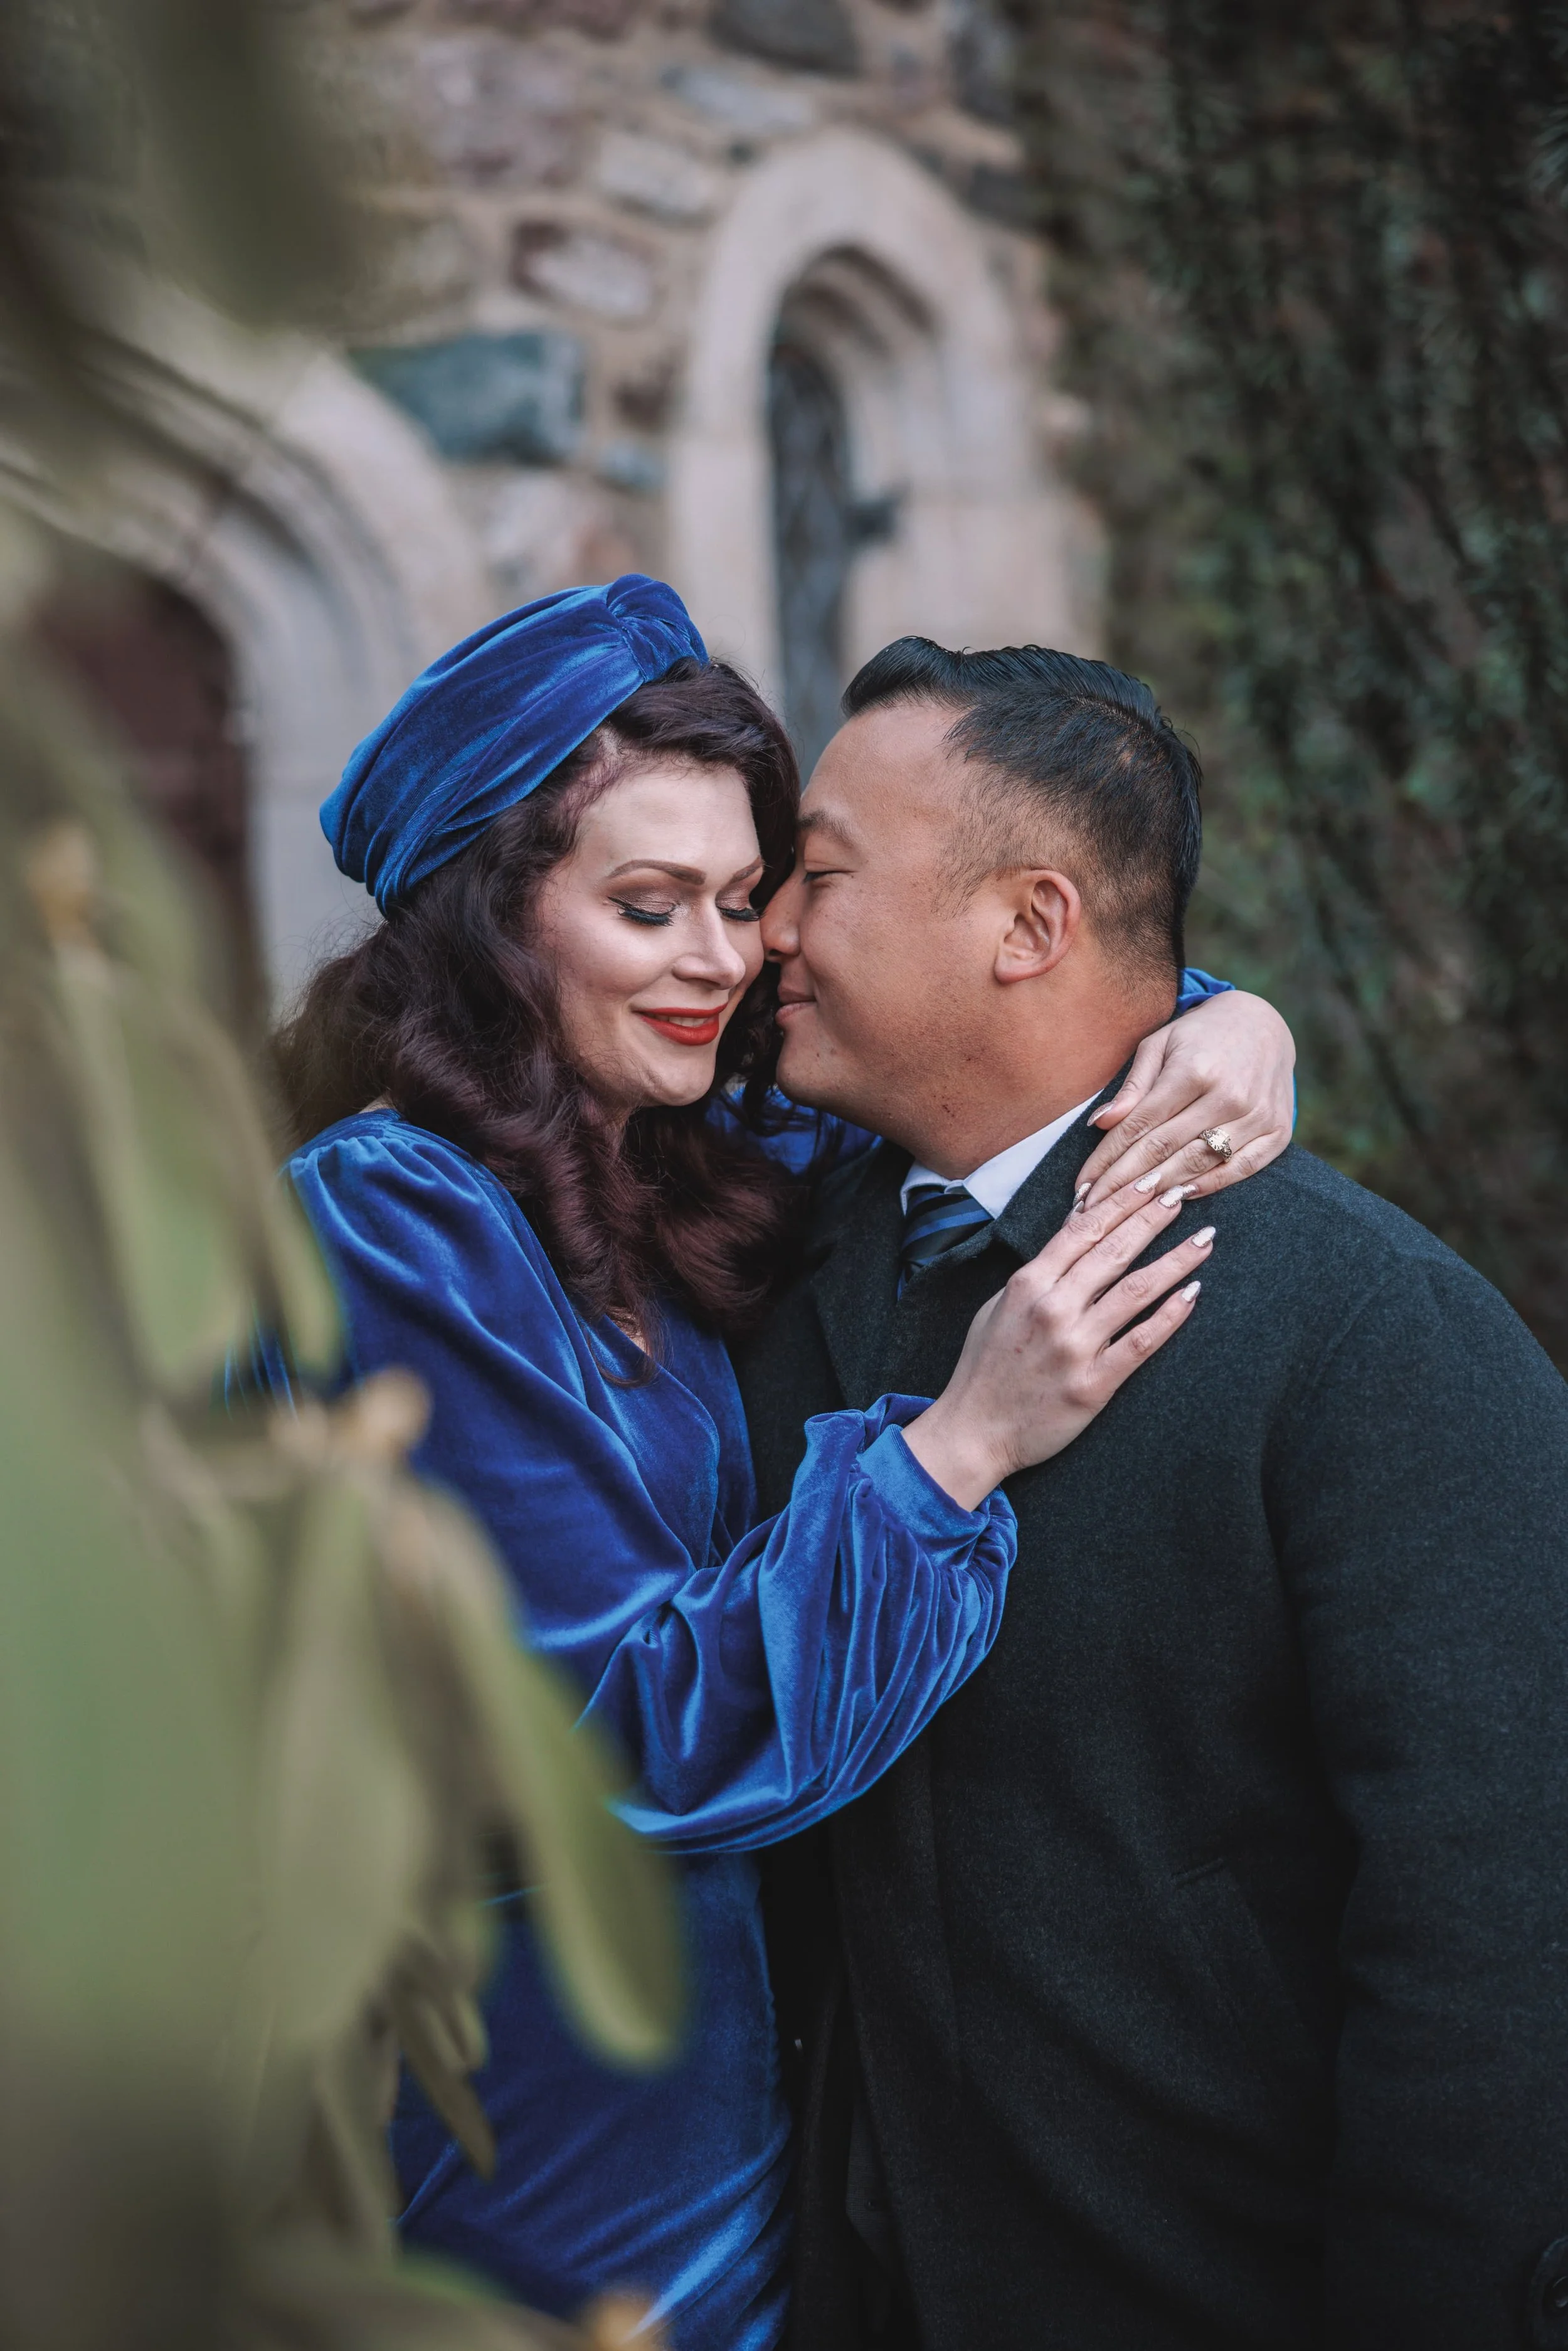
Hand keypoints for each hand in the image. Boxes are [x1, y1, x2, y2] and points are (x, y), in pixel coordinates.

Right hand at [902, 1181, 1211, 1509]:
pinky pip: (1140, 1343)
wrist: (974, 1430)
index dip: (1122, 1201)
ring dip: (1174, 1262)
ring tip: (1205, 1240)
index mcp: (1028, 1283)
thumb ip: (1040, 1268)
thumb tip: (1076, 1224)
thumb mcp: (1001, 1304)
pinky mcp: (1093, 1384)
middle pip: (1114, 1251)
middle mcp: (1052, 1308)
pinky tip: (1193, 1295)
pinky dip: (1169, 1317)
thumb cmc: (986, 1366)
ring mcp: (1074, 1346)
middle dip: (1154, 1219)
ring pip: (1135, 1291)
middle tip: (1185, 1195)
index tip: (1151, 1181)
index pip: (1084, 1229)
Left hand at [1073, 989, 1294, 1208]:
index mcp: (1193, 1070)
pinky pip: (1240, 1169)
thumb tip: (1099, 1123)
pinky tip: (1178, 1200)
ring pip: (1198, 1164)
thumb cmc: (1200, 1036)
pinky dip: (1208, 1187)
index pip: (1140, 1126)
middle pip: (1164, 1150)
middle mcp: (1228, 1095)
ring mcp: (1257, 1116)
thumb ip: (1133, 1086)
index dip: (1108, 1159)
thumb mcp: (1160, 1045)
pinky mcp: (1278, 1132)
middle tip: (1095, 1209)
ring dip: (1160, 1193)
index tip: (1082, 1185)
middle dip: (1124, 1184)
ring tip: (1127, 1212)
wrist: (1264, 1026)